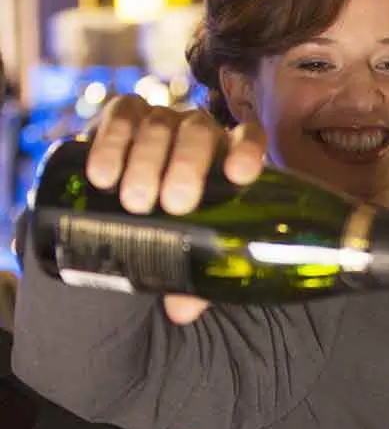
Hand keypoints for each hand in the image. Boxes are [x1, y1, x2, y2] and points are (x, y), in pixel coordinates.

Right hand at [85, 95, 268, 324]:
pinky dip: (109, 141)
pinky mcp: (125, 116)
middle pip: (199, 135)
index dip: (247, 152)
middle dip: (186, 167)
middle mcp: (200, 133)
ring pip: (158, 126)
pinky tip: (100, 174)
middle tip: (173, 205)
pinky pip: (119, 116)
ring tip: (133, 200)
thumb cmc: (184, 229)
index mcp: (231, 157)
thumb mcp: (196, 252)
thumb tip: (180, 312)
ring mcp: (163, 121)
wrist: (141, 199)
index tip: (239, 175)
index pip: (249, 140)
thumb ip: (198, 280)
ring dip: (145, 160)